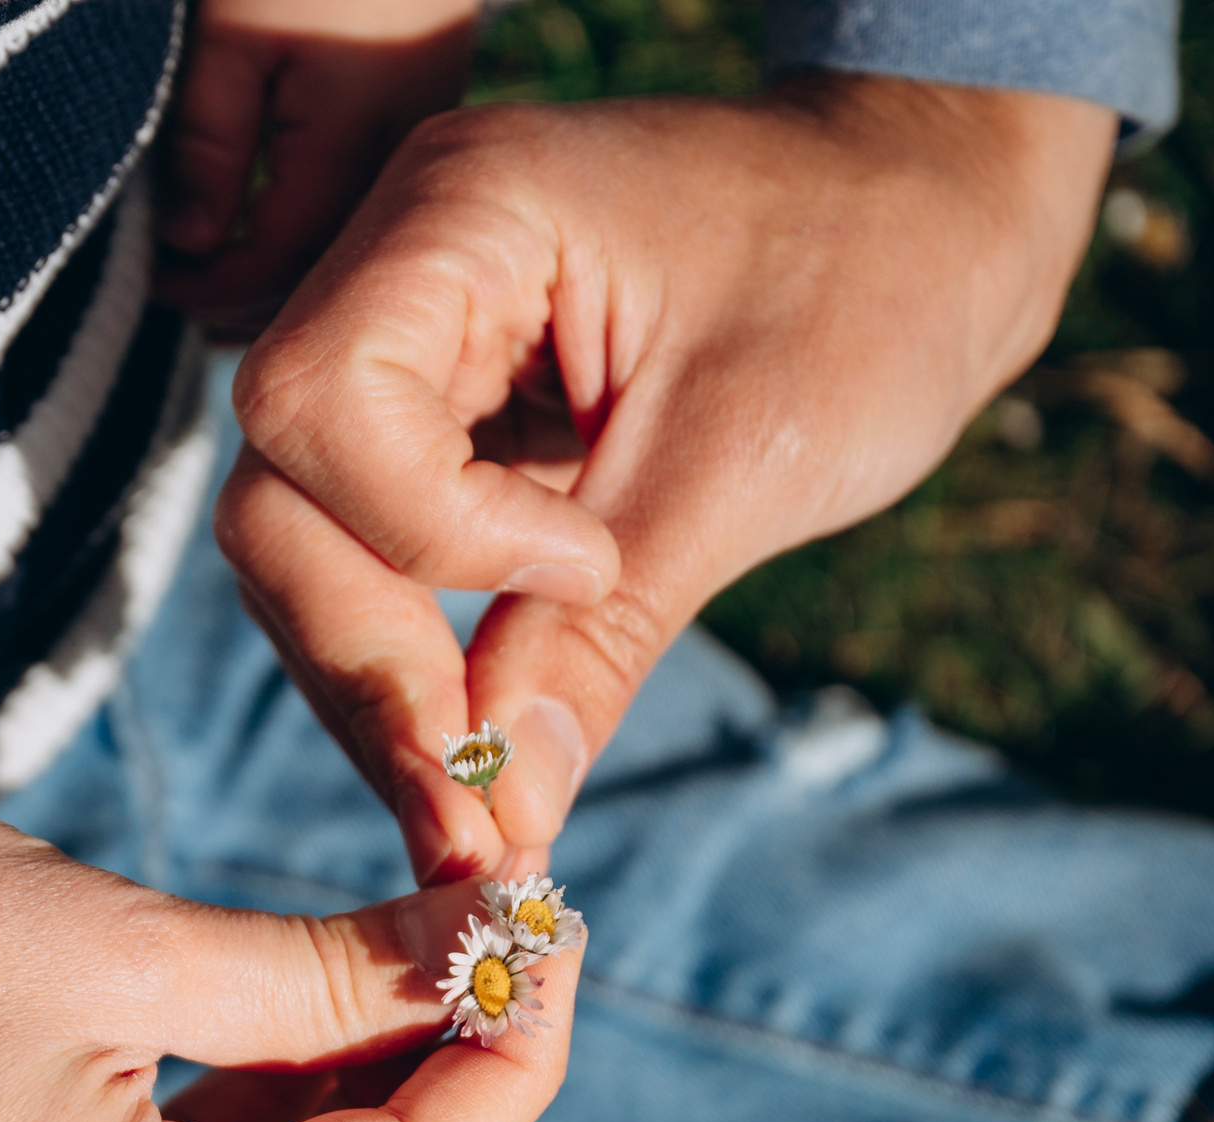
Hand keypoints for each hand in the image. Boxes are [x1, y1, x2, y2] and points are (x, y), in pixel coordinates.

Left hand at [155, 0, 479, 337]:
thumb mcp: (231, 29)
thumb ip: (208, 141)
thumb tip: (190, 241)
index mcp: (352, 148)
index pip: (273, 268)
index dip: (201, 291)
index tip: (143, 281)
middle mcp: (399, 164)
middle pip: (315, 281)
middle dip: (233, 300)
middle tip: (159, 287)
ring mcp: (414, 144)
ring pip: (339, 256)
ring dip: (270, 278)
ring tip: (198, 274)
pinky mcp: (415, 117)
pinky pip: (356, 212)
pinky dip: (301, 236)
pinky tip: (252, 232)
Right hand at [216, 74, 1115, 879]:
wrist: (932, 217)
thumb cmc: (874, 279)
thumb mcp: (749, 461)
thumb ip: (603, 633)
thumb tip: (506, 811)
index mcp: (463, 211)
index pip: (324, 401)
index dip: (427, 530)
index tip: (584, 571)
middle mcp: (394, 267)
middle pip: (281, 492)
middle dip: (367, 659)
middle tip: (465, 814)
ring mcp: (404, 344)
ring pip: (301, 544)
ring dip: (377, 687)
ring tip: (473, 817)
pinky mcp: (433, 419)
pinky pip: (365, 555)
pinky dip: (410, 661)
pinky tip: (469, 750)